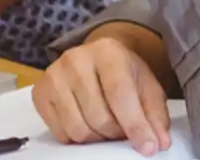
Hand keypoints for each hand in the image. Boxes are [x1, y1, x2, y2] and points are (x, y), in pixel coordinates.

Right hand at [35, 28, 172, 155]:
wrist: (96, 58)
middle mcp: (76, 59)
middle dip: (116, 132)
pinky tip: (86, 121)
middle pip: (98, 116)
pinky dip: (77, 137)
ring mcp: (54, 75)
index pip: (120, 94)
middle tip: (122, 128)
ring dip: (97, 137)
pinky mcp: (39, 93)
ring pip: (78, 129)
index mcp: (107, 51)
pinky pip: (60, 133)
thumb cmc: (124, 73)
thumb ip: (155, 114)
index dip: (135, 125)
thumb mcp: (146, 86)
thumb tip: (159, 142)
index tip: (148, 147)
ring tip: (105, 125)